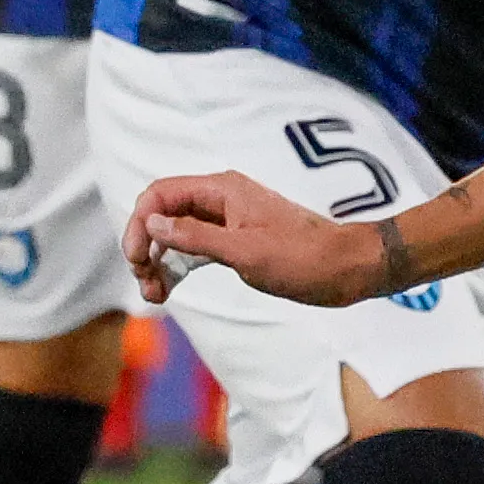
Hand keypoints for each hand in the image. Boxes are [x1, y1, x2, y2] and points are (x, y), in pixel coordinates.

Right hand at [125, 171, 383, 308]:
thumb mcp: (245, 251)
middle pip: (162, 214)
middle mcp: (220, 199)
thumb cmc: (303, 258)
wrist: (347, 269)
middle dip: (145, 245)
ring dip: (158, 261)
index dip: (139, 223)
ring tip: (153, 294)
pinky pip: (192, 249)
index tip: (136, 260)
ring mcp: (226, 221)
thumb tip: (152, 224)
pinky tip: (167, 289)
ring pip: (175, 234)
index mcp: (223, 190)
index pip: (160, 195)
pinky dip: (176, 267)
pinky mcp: (233, 241)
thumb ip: (196, 236)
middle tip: (143, 282)